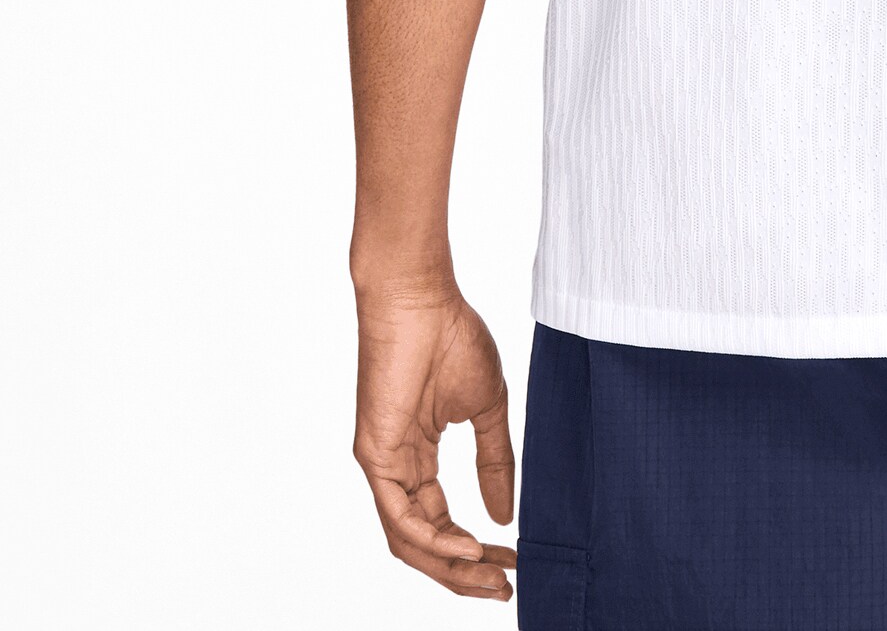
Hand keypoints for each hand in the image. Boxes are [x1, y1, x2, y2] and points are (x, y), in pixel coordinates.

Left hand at [354, 275, 517, 601]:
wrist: (421, 297)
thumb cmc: (452, 336)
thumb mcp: (486, 407)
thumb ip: (494, 461)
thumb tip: (505, 515)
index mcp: (417, 456)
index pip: (441, 522)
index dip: (474, 549)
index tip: (512, 561)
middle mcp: (395, 469)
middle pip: (424, 543)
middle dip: (463, 573)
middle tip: (502, 589)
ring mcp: (382, 464)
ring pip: (409, 541)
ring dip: (450, 567)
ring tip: (489, 577)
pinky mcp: (374, 454)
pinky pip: (400, 515)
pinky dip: (433, 539)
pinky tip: (466, 546)